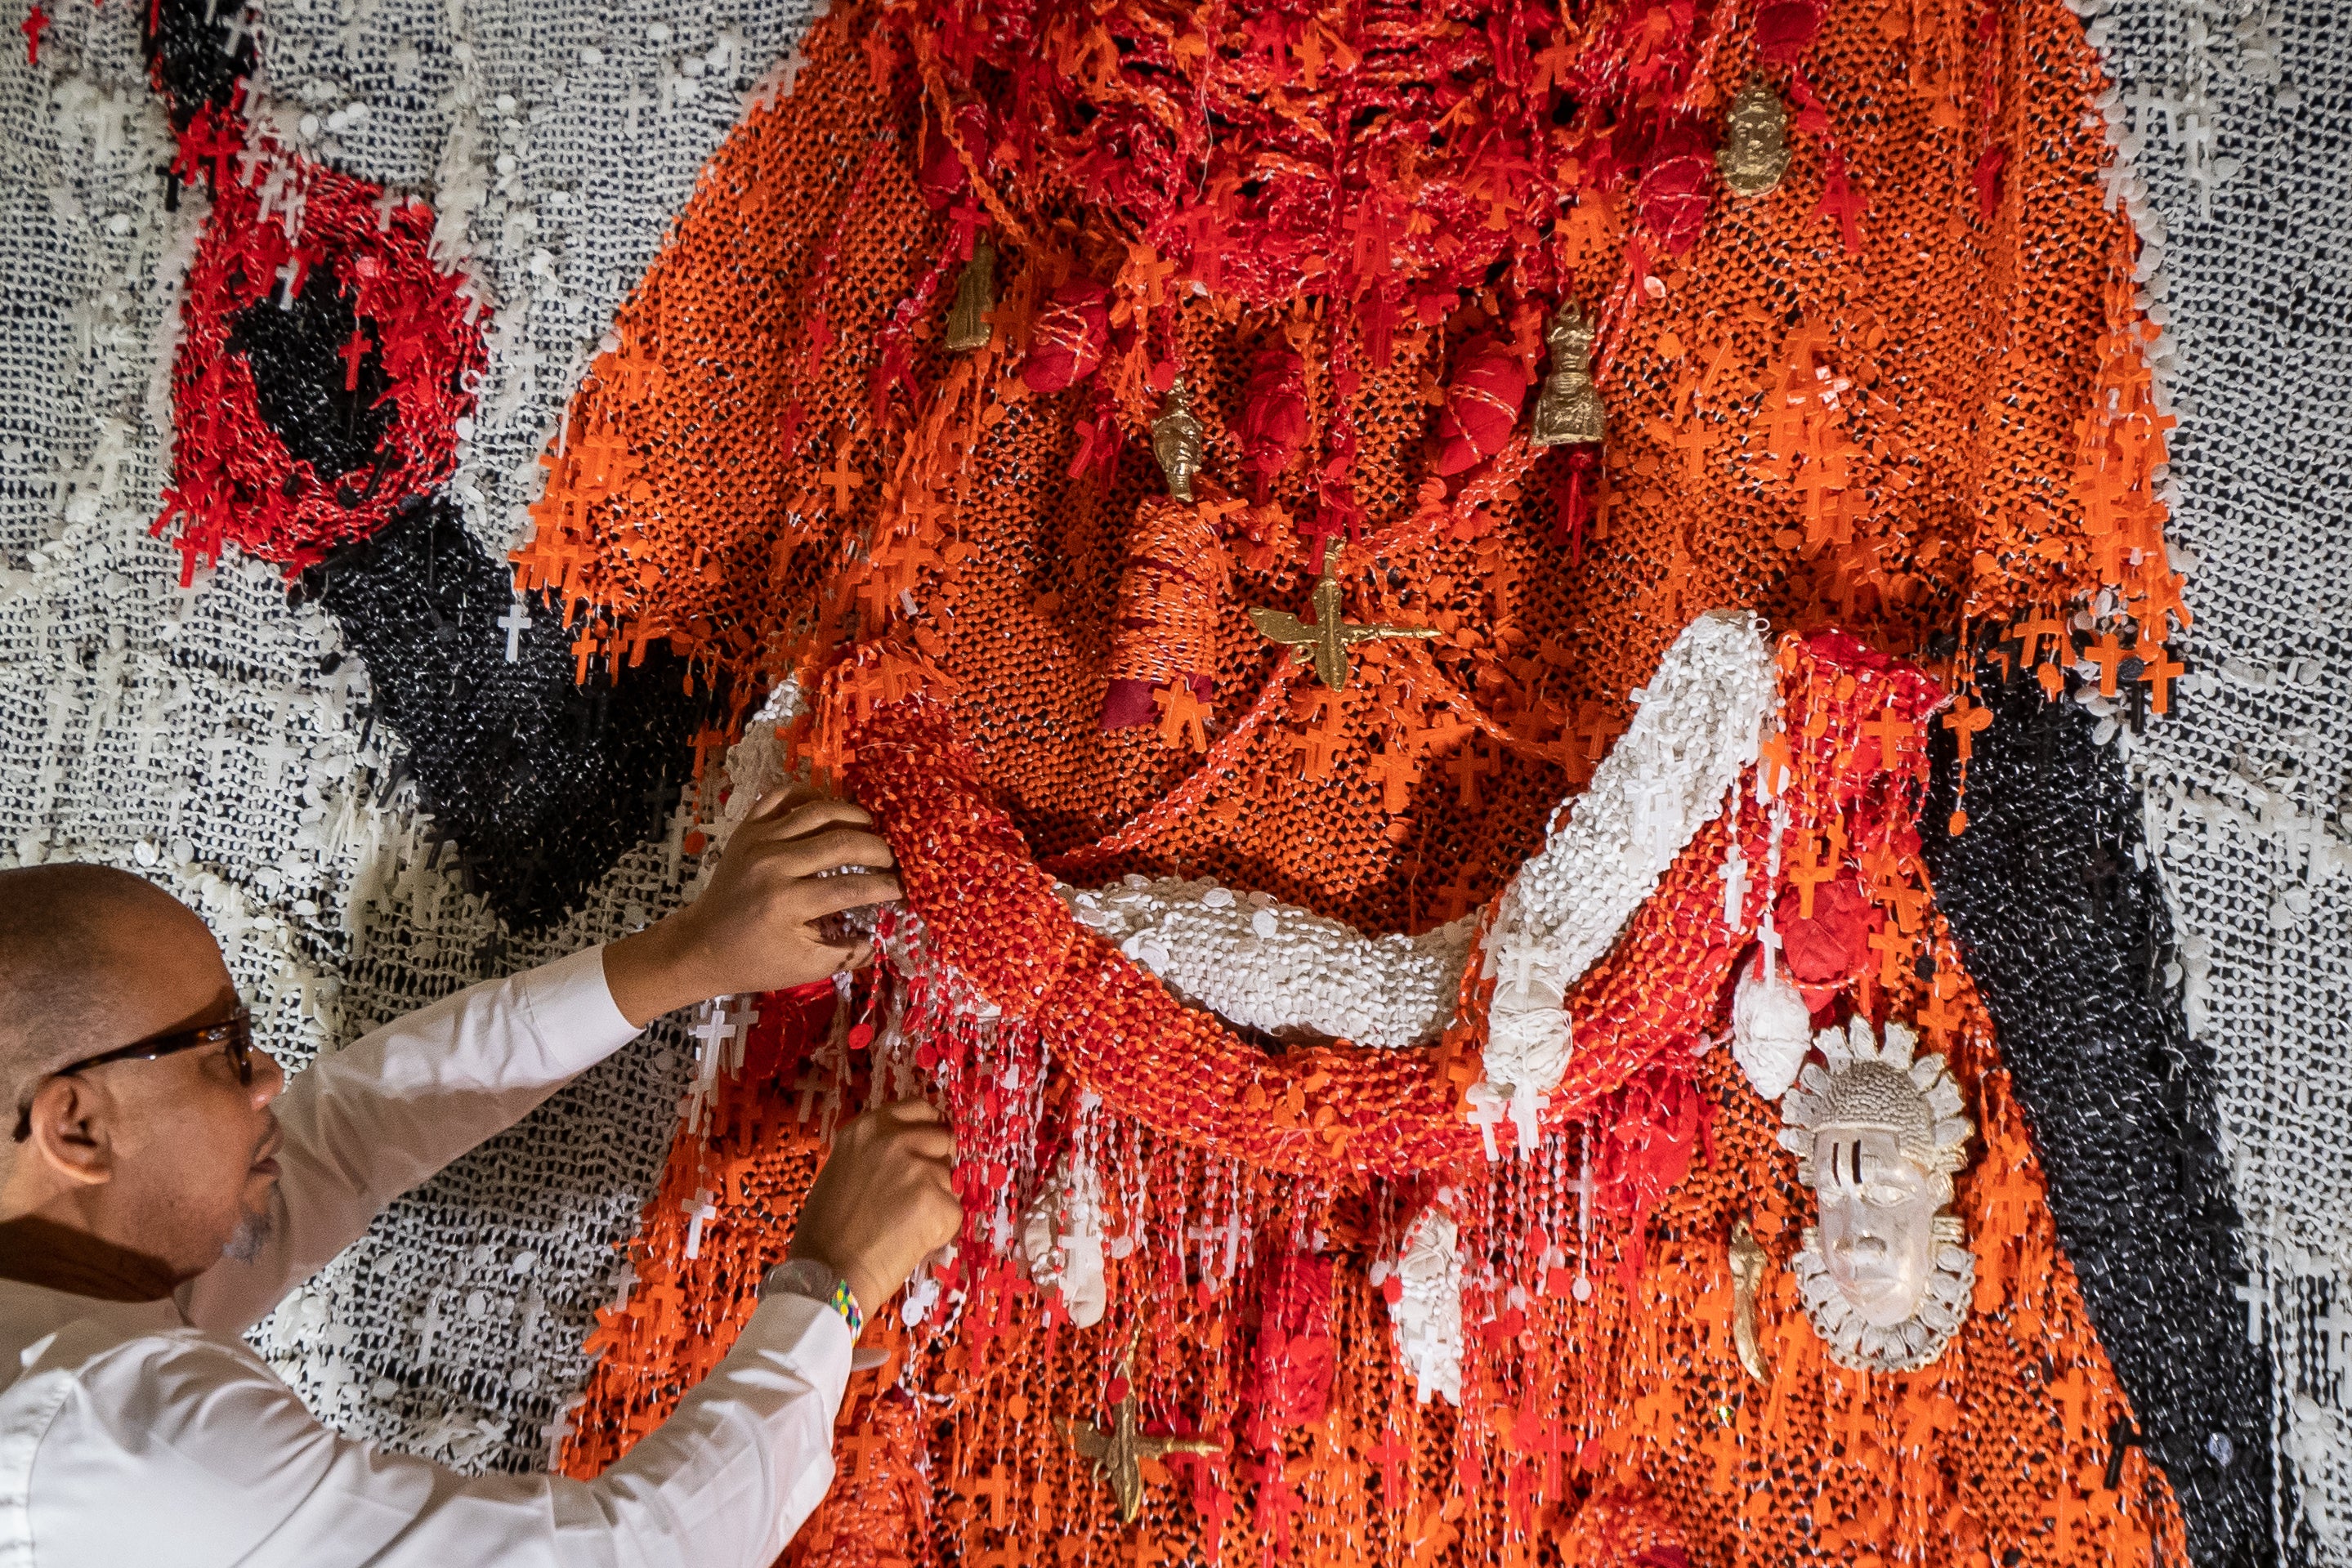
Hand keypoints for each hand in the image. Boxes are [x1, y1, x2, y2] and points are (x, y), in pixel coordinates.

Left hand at [602, 785, 902, 1025]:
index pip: (852, 887)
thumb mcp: (805, 968)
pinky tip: (830, 808)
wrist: (702, 944)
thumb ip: (848, 954)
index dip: (886, 886)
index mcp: (788, 902)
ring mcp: (758, 840)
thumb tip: (883, 939)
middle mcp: (774, 864)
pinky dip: (810, 795)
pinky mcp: (747, 828)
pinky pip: (782, 796)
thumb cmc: (755, 961)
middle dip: (878, 848)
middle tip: (894, 858)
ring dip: (852, 815)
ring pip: (817, 810)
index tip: (906, 887)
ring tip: (871, 828)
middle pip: (841, 841)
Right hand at [789, 1100, 961, 1313]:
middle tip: (916, 1195)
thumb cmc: (825, 1231)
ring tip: (905, 1225)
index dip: (928, 1128)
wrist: (826, 1274)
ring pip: (951, 1177)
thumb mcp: (844, 1169)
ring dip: (938, 1199)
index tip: (927, 1146)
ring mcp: (920, 1168)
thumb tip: (914, 1153)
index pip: (918, 1108)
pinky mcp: (939, 1201)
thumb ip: (877, 1153)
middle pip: (943, 1138)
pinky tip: (911, 1242)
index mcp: (868, 1128)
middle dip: (938, 1163)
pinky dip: (941, 1230)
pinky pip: (954, 1212)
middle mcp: (896, 1139)